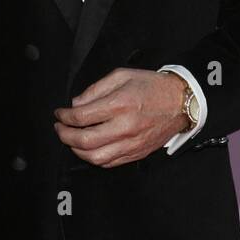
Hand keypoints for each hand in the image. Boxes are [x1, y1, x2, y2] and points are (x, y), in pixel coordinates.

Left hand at [53, 68, 187, 167]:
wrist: (180, 102)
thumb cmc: (153, 87)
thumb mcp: (122, 76)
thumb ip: (95, 89)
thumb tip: (76, 104)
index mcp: (120, 104)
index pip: (81, 117)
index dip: (64, 116)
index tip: (60, 114)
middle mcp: (125, 127)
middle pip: (85, 140)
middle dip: (65, 135)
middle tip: (60, 128)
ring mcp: (131, 143)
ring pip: (95, 157)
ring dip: (77, 150)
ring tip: (72, 140)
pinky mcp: (137, 153)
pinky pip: (110, 163)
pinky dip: (95, 158)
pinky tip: (90, 149)